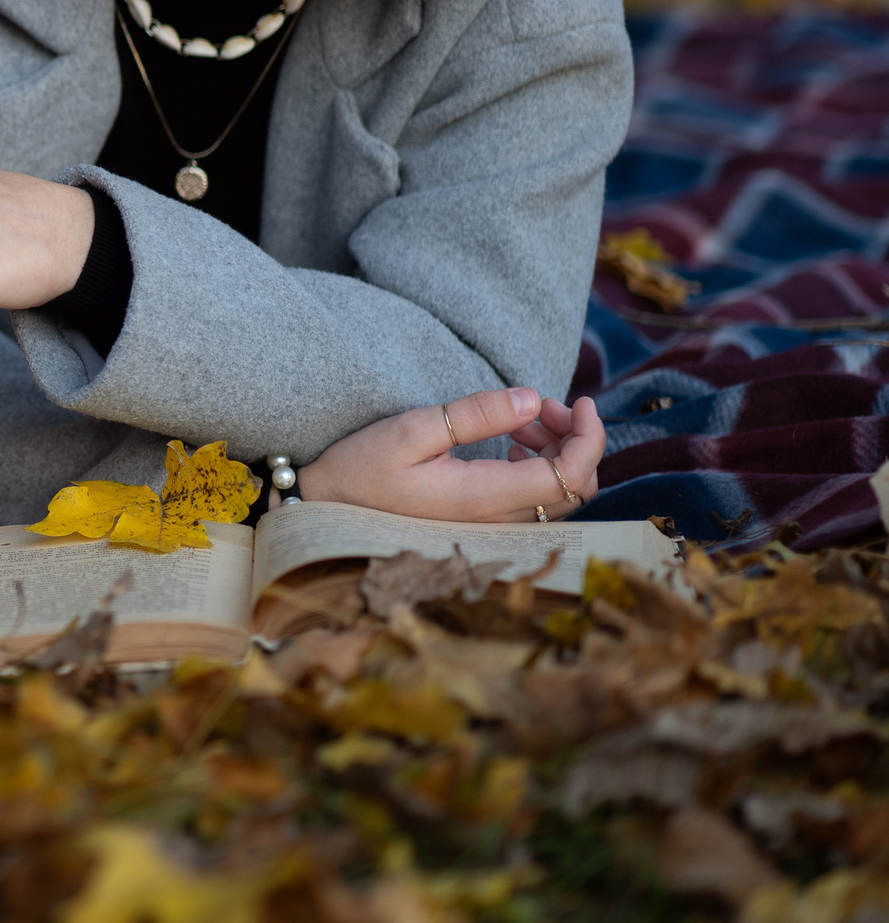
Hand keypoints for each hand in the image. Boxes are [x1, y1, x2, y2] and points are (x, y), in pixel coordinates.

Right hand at [295, 387, 604, 521]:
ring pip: (561, 496)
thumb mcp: (412, 429)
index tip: (581, 402)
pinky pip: (537, 500)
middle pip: (576, 489)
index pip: (570, 477)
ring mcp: (493, 525)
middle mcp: (498, 520)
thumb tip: (532, 397)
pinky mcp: (486, 522)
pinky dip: (541, 465)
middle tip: (545, 404)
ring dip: (558, 452)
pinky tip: (512, 441)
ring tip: (523, 418)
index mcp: (485, 497)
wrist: (331, 505)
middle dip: (576, 441)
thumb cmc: (363, 467)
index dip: (590, 439)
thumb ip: (474, 415)